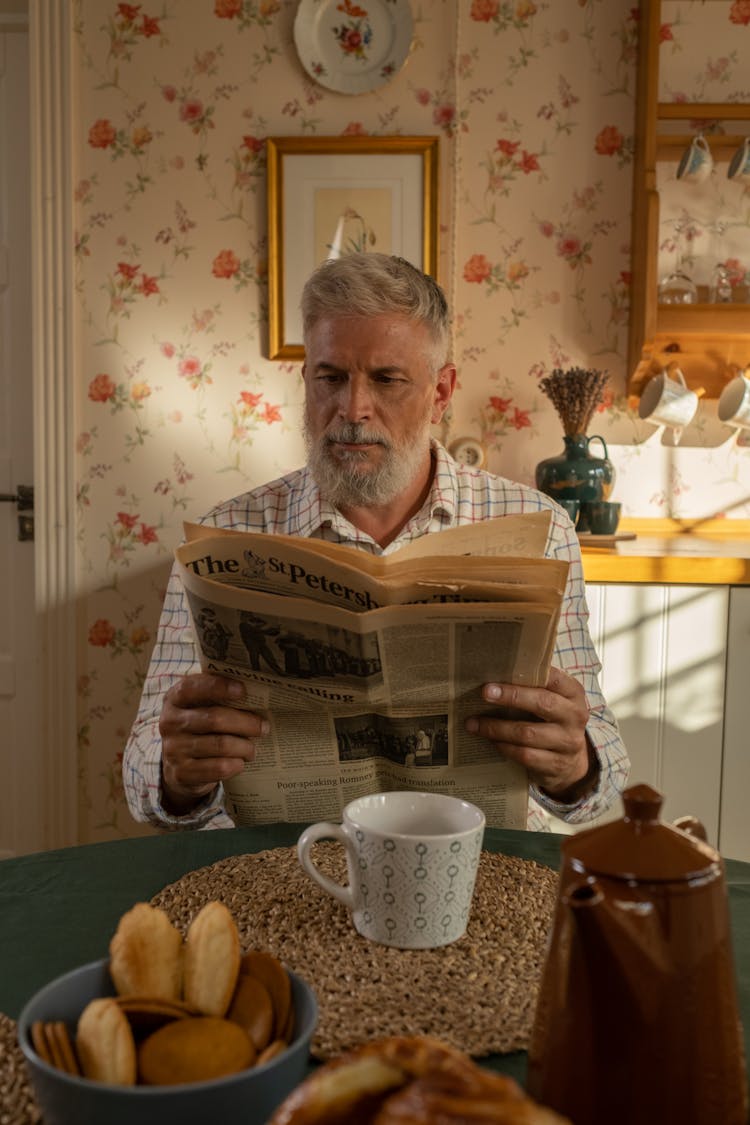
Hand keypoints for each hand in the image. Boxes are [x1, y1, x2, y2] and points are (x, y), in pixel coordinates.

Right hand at [159, 673, 268, 813]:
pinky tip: (240, 762)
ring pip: (221, 745)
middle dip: (246, 723)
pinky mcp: (181, 773)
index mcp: (174, 699)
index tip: (243, 690)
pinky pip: (218, 767)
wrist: (178, 766)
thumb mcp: (200, 707)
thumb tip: (256, 691)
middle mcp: (169, 723)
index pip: (192, 687)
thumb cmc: (199, 728)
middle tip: (264, 727)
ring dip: (245, 747)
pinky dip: (235, 764)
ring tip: (253, 748)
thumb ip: (218, 695)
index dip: (218, 687)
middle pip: (214, 719)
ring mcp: (173, 749)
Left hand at [465, 666, 597, 802]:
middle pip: (542, 703)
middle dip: (511, 697)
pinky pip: (525, 755)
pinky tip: (490, 741)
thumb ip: (534, 687)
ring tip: (473, 723)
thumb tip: (494, 673)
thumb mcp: (553, 701)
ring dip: (497, 728)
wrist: (571, 763)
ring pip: (528, 733)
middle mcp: (574, 716)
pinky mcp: (556, 765)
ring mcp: (567, 742)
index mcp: (573, 694)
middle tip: (485, 692)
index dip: (530, 674)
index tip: (501, 671)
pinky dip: (504, 747)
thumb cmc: (553, 722)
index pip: (554, 678)